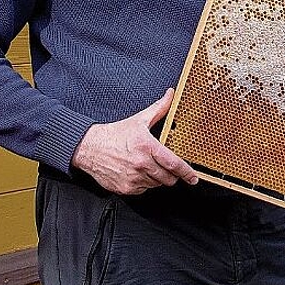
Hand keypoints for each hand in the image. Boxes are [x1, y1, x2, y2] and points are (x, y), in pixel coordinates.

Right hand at [71, 88, 198, 194]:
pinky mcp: (125, 188)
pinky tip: (138, 172)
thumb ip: (159, 108)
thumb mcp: (139, 119)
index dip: (186, 172)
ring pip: (156, 184)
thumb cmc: (115, 134)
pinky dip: (145, 183)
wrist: (90, 148)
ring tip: (149, 166)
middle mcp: (141, 164)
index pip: (173, 163)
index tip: (193, 178)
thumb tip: (170, 95)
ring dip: (157, 178)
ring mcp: (133, 178)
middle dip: (172, 174)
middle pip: (167, 178)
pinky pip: (143, 190)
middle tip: (167, 167)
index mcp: (147, 146)